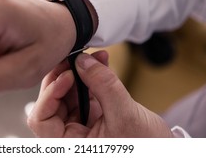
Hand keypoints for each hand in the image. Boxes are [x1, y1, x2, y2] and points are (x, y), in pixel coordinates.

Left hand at [27, 51, 173, 136]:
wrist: (163, 149)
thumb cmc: (145, 146)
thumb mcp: (124, 114)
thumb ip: (103, 85)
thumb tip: (83, 61)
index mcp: (71, 145)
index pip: (41, 119)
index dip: (50, 94)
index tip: (67, 75)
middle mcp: (71, 135)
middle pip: (52, 102)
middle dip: (63, 76)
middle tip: (74, 58)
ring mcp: (81, 124)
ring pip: (67, 93)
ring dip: (79, 72)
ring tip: (92, 57)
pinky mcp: (92, 114)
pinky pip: (84, 91)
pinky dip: (91, 75)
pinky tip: (100, 61)